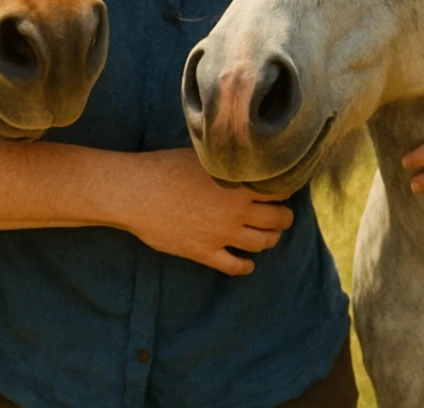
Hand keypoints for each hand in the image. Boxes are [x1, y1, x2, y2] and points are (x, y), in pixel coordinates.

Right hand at [120, 148, 293, 275]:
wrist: (138, 192)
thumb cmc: (166, 167)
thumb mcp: (203, 156)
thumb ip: (228, 163)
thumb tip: (242, 160)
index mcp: (240, 184)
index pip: (280, 191)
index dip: (284, 190)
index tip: (282, 191)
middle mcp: (238, 211)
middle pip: (279, 220)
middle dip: (283, 217)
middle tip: (280, 215)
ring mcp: (223, 234)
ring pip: (262, 244)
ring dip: (270, 240)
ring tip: (268, 236)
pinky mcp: (206, 252)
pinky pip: (235, 266)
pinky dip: (246, 266)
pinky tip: (247, 263)